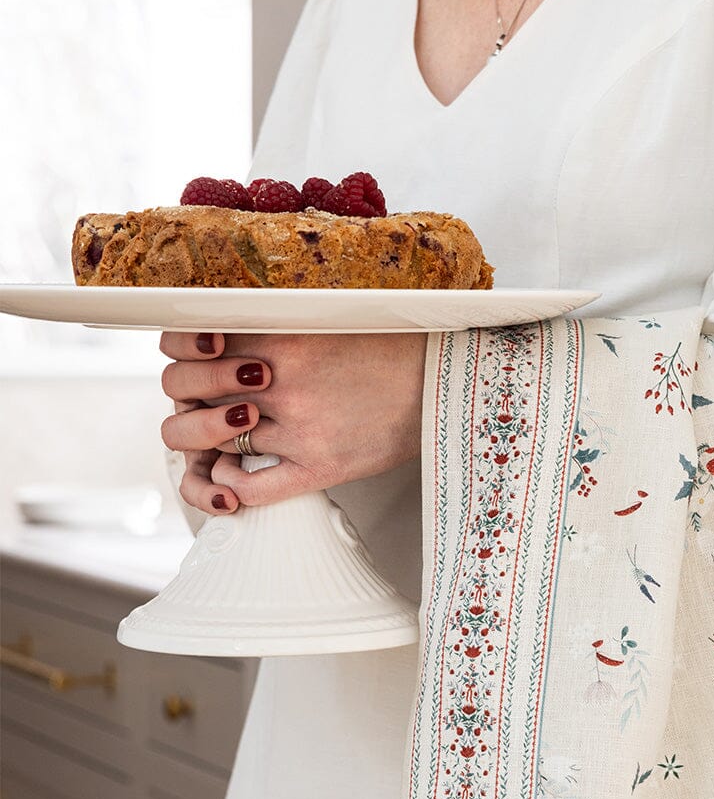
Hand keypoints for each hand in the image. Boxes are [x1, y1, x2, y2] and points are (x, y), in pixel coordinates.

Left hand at [159, 330, 426, 513]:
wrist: (446, 381)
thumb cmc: (392, 346)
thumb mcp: (327, 312)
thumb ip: (272, 318)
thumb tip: (217, 329)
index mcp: (281, 333)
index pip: (189, 341)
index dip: (182, 351)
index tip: (197, 355)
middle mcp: (283, 381)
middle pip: (187, 392)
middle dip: (189, 394)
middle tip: (207, 396)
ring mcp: (299, 428)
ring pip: (214, 440)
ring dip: (209, 438)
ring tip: (225, 432)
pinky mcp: (320, 467)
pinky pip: (250, 486)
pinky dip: (228, 486)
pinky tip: (232, 475)